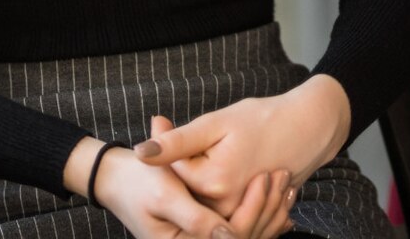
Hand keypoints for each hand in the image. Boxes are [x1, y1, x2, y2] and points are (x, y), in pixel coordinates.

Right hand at [68, 138, 280, 238]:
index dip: (253, 210)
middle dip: (268, 211)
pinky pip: (242, 230)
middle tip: (285, 177)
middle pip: (244, 238)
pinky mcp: (207, 232)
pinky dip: (264, 217)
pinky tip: (283, 200)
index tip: (267, 178)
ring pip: (248, 235)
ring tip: (290, 185)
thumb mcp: (165, 195)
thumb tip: (228, 238)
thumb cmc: (138, 181)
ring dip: (271, 214)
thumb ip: (195, 219)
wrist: (119, 177)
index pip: (231, 237)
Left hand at [135, 77, 350, 215]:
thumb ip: (177, 142)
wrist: (310, 127)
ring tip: (220, 151)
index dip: (169, 148)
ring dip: (199, 179)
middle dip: (184, 166)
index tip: (172, 124)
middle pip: (185, 192)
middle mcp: (227, 207)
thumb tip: (139, 153)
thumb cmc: (265, 119)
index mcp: (214, 183)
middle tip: (199, 137)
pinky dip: (216, 188)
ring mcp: (240, 212)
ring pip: (202, 201)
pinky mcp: (249, 211)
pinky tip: (226, 165)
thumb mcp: (217, 123)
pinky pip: (222, 207)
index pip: (171, 175)